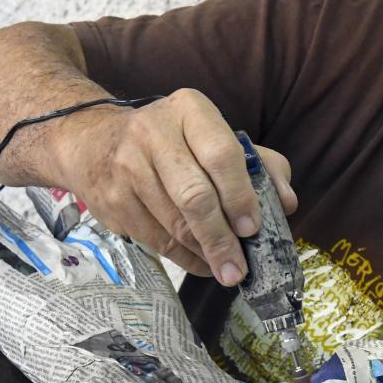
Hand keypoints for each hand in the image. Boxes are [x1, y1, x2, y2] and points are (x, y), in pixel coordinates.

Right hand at [54, 88, 296, 284]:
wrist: (95, 142)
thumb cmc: (173, 143)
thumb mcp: (215, 136)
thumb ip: (260, 164)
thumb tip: (287, 203)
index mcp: (189, 110)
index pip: (221, 154)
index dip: (240, 196)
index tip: (252, 229)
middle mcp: (153, 133)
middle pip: (195, 196)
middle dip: (221, 238)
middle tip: (239, 269)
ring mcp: (127, 166)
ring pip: (174, 224)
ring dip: (204, 254)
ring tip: (225, 271)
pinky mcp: (112, 199)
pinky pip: (155, 239)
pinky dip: (183, 258)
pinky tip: (200, 263)